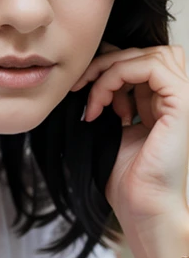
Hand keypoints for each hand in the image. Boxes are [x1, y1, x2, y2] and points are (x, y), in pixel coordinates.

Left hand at [70, 42, 188, 233]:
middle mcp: (174, 97)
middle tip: (79, 85)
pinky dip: (119, 77)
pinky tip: (103, 103)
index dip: (108, 65)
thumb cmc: (125, 175)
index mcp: (161, 102)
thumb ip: (110, 97)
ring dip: (110, 69)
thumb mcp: (111, 125)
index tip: (81, 87)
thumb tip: (89, 72)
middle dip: (106, 63)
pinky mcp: (183, 102)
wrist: (140, 205)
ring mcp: (182, 98)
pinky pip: (152, 66)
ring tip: (93, 99)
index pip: (139, 61)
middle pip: (144, 52)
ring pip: (148, 54)